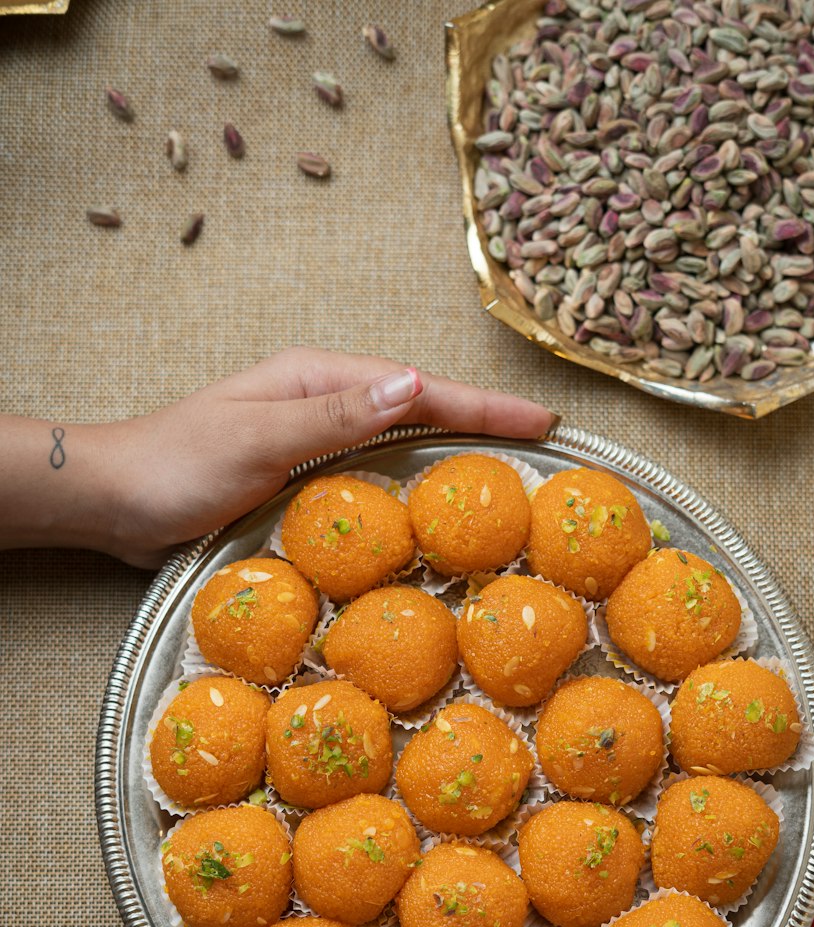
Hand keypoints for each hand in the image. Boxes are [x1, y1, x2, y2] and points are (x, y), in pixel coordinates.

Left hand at [107, 349, 553, 566]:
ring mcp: (313, 438)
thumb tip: (414, 385)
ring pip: (401, 438)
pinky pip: (373, 471)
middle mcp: (322, 402)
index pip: (420, 387)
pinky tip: (432, 502)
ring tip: (507, 468)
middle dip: (482, 418)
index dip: (483, 404)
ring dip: (452, 448)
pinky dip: (412, 480)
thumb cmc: (176, 466)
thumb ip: (336, 415)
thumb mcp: (259, 438)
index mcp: (317, 379)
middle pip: (420, 405)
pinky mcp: (301, 476)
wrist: (113, 500)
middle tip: (542, 442)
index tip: (540, 419)